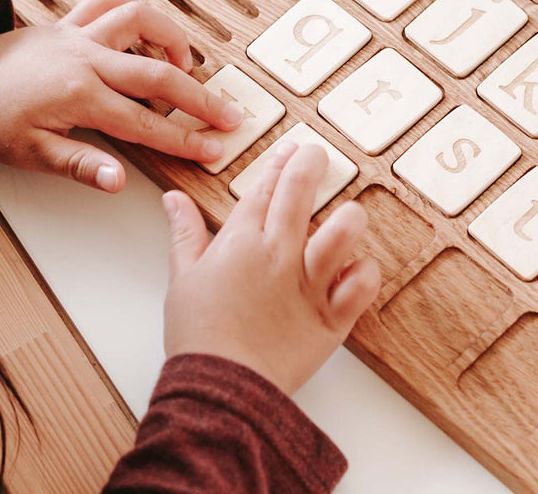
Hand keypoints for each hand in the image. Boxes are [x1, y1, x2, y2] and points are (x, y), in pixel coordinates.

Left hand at [0, 0, 242, 191]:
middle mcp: (86, 60)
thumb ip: (81, 165)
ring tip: (184, 66)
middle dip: (201, 97)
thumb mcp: (33, 154)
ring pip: (139, 19)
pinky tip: (144, 32)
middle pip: (160, 74)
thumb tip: (119, 181)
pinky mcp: (67, 24)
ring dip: (171, 40)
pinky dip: (132, 11)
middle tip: (229, 113)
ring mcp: (78, 36)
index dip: (186, 140)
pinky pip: (107, 2)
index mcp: (81, 97)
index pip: (147, 124)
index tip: (214, 150)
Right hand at [162, 143, 380, 394]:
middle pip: (300, 193)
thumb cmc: (199, 335)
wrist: (222, 387)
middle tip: (318, 154)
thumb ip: (184, 233)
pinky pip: (363, 284)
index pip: (263, 188)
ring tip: (348, 212)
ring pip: (342, 232)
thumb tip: (173, 199)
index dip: (279, 163)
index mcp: (241, 242)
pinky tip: (357, 267)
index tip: (290, 149)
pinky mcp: (332, 318)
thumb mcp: (182, 278)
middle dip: (311, 164)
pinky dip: (365, 272)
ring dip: (348, 216)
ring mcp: (309, 285)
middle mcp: (278, 255)